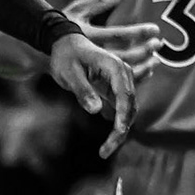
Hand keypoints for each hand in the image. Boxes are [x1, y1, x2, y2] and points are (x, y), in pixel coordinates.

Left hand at [49, 30, 136, 157]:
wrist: (65, 43)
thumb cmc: (65, 56)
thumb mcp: (69, 73)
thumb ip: (82, 90)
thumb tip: (96, 110)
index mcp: (115, 68)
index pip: (125, 96)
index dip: (123, 117)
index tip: (117, 133)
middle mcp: (124, 75)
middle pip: (129, 107)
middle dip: (120, 130)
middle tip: (105, 151)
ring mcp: (122, 82)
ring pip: (127, 111)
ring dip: (119, 131)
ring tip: (104, 150)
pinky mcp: (116, 89)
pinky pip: (120, 109)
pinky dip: (116, 125)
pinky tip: (106, 144)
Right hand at [66, 0, 161, 79]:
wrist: (41, 48)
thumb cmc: (62, 25)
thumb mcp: (76, 9)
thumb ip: (98, 2)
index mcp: (88, 36)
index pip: (118, 34)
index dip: (138, 32)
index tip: (155, 29)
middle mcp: (90, 53)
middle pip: (122, 56)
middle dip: (144, 51)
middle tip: (158, 44)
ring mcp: (90, 69)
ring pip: (120, 71)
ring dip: (142, 66)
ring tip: (156, 60)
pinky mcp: (92, 79)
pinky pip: (116, 82)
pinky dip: (133, 77)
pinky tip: (147, 71)